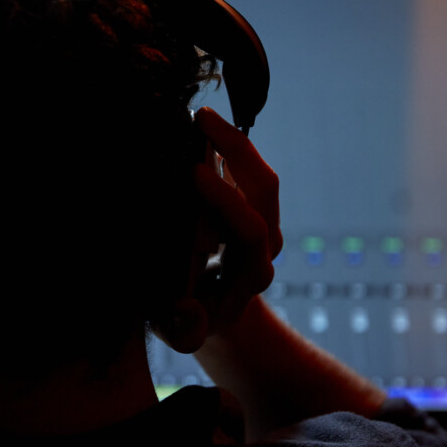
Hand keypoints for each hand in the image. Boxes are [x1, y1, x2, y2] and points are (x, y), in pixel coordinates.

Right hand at [192, 107, 281, 331]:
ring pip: (260, 176)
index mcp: (250, 274)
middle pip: (265, 191)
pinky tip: (200, 124)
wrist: (211, 319)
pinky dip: (228, 146)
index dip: (225, 199)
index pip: (249, 230)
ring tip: (202, 115)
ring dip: (234, 142)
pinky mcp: (250, 207)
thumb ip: (183, 327)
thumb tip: (187, 312)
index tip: (192, 171)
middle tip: (201, 121)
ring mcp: (261, 223)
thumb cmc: (187, 321)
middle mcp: (264, 246)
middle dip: (236, 152)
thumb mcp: (181, 331)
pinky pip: (247, 171)